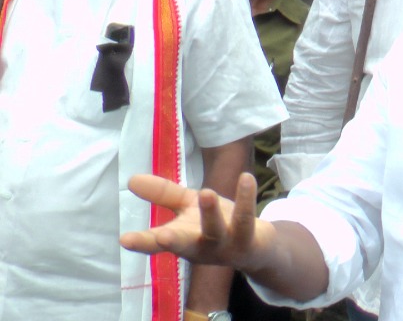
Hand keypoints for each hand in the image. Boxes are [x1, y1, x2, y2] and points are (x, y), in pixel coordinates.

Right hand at [120, 172, 273, 270]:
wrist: (256, 245)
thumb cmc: (215, 224)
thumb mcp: (187, 207)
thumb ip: (162, 194)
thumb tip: (132, 179)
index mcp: (181, 240)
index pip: (156, 244)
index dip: (141, 242)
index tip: (125, 239)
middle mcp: (200, 247)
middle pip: (184, 245)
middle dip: (173, 242)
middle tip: (162, 235)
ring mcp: (224, 246)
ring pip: (216, 230)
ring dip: (211, 213)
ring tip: (206, 192)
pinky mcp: (247, 239)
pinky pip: (246, 217)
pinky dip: (246, 198)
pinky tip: (246, 177)